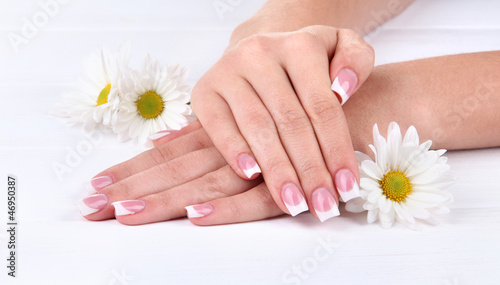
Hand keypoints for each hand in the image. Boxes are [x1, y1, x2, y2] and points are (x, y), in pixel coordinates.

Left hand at [78, 121, 283, 225]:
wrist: (351, 109)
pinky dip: (228, 209)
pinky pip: (257, 199)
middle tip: (92, 210)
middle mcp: (230, 146)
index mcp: (218, 133)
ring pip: (206, 185)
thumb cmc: (295, 115)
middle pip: (176, 172)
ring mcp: (258, 164)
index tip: (96, 188)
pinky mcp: (288, 182)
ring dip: (166, 202)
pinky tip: (198, 218)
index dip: (131, 171)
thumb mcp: (245, 122)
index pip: (167, 155)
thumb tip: (165, 138)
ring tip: (126, 215)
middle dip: (134, 191)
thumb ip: (206, 132)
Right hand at [191, 25, 373, 220]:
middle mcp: (260, 53)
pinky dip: (235, 151)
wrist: (261, 54)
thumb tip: (342, 88)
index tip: (348, 187)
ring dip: (277, 171)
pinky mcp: (204, 91)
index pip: (323, 106)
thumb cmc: (305, 63)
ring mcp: (228, 71)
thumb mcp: (340, 48)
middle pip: (291, 122)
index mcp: (300, 45)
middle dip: (309, 170)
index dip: (337, 149)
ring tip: (294, 204)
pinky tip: (252, 176)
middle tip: (322, 207)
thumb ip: (356, 60)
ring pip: (258, 128)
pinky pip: (218, 126)